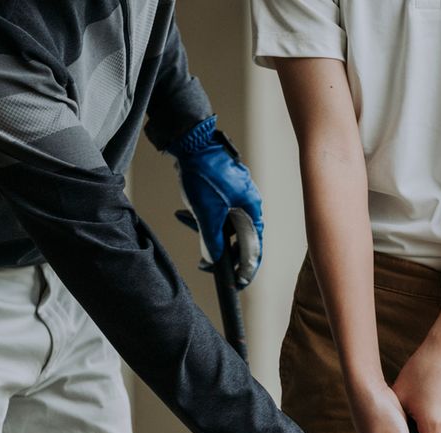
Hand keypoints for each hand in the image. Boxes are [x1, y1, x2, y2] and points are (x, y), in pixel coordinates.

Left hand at [171, 116, 264, 286]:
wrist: (190, 141)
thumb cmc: (204, 173)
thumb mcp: (207, 214)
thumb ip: (212, 241)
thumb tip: (214, 260)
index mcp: (252, 208)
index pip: (255, 246)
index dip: (246, 268)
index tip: (237, 283)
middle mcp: (248, 201)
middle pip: (239, 236)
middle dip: (220, 249)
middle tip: (206, 263)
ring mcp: (235, 193)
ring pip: (225, 223)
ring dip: (208, 231)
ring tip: (192, 228)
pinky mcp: (221, 187)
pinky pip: (216, 210)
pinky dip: (203, 216)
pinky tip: (185, 215)